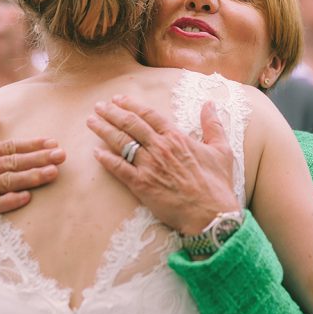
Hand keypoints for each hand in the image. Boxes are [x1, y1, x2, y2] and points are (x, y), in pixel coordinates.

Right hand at [0, 108, 66, 248]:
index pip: (7, 147)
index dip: (31, 145)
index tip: (52, 142)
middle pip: (12, 163)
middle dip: (38, 158)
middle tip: (61, 155)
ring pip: (7, 182)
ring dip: (31, 177)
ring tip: (52, 173)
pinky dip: (10, 201)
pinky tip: (27, 197)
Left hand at [88, 95, 240, 236]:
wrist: (211, 214)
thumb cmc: (217, 184)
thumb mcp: (221, 150)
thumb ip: (213, 125)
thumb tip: (210, 104)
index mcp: (176, 137)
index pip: (149, 115)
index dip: (131, 105)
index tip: (118, 99)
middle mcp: (159, 148)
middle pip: (130, 124)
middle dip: (111, 113)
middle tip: (98, 106)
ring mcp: (149, 166)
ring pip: (120, 142)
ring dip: (103, 130)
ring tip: (91, 121)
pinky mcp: (141, 185)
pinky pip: (118, 168)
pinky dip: (106, 159)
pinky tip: (95, 152)